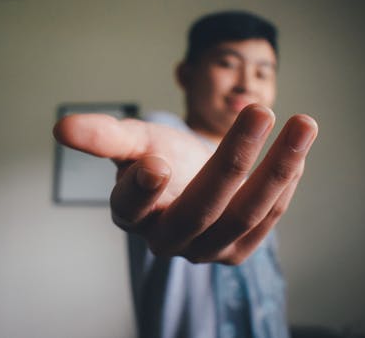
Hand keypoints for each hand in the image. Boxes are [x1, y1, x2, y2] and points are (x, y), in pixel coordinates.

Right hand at [53, 104, 317, 264]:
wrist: (192, 180)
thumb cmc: (161, 157)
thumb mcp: (135, 141)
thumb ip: (104, 137)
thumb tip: (61, 128)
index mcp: (133, 214)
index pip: (130, 209)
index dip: (141, 189)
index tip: (155, 161)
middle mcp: (168, 240)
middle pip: (200, 208)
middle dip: (233, 159)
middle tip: (259, 112)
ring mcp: (205, 250)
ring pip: (244, 214)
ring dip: (277, 168)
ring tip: (303, 125)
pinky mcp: (237, 251)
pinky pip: (266, 220)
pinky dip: (284, 184)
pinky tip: (298, 153)